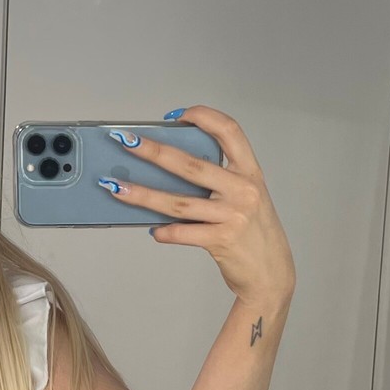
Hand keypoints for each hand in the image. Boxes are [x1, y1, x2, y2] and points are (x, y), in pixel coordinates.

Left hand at [105, 108, 295, 308]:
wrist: (272, 274)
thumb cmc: (254, 233)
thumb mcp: (246, 198)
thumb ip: (218, 183)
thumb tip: (168, 172)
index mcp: (250, 173)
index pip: (230, 131)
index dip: (204, 117)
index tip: (178, 115)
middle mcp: (243, 190)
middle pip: (191, 165)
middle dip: (154, 151)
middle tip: (126, 142)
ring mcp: (233, 216)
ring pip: (178, 202)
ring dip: (143, 194)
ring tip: (116, 188)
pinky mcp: (222, 240)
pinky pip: (183, 233)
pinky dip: (164, 231)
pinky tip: (153, 230)